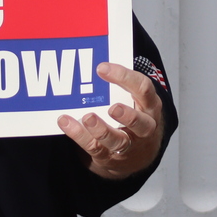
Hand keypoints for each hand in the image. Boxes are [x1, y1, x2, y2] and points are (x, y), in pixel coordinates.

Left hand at [58, 62, 163, 179]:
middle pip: (140, 122)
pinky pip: (94, 147)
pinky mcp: (109, 157)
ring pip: (117, 141)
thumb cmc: (134, 117)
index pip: (143, 89)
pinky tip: (66, 123)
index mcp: (150, 106)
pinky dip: (79, 135)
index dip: (124, 78)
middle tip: (113, 107)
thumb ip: (122, 85)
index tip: (102, 68)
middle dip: (127, 115)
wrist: (137, 156)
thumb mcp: (136, 100)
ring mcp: (128, 145)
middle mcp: (144, 128)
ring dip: (101, 130)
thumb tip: (95, 59)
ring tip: (88, 118)